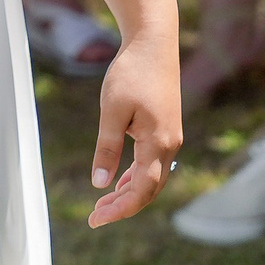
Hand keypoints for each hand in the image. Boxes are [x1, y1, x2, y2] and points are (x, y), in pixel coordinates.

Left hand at [86, 31, 181, 227]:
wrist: (153, 44)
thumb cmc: (131, 73)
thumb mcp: (112, 110)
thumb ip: (107, 147)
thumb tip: (100, 183)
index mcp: (158, 143)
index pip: (142, 189)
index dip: (120, 209)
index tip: (96, 220)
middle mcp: (169, 145)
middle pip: (149, 189)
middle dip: (123, 206)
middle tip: (94, 218)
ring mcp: (169, 138)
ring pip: (151, 178)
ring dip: (128, 193)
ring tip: (102, 205)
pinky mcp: (164, 130)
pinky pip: (152, 163)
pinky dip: (135, 176)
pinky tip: (118, 181)